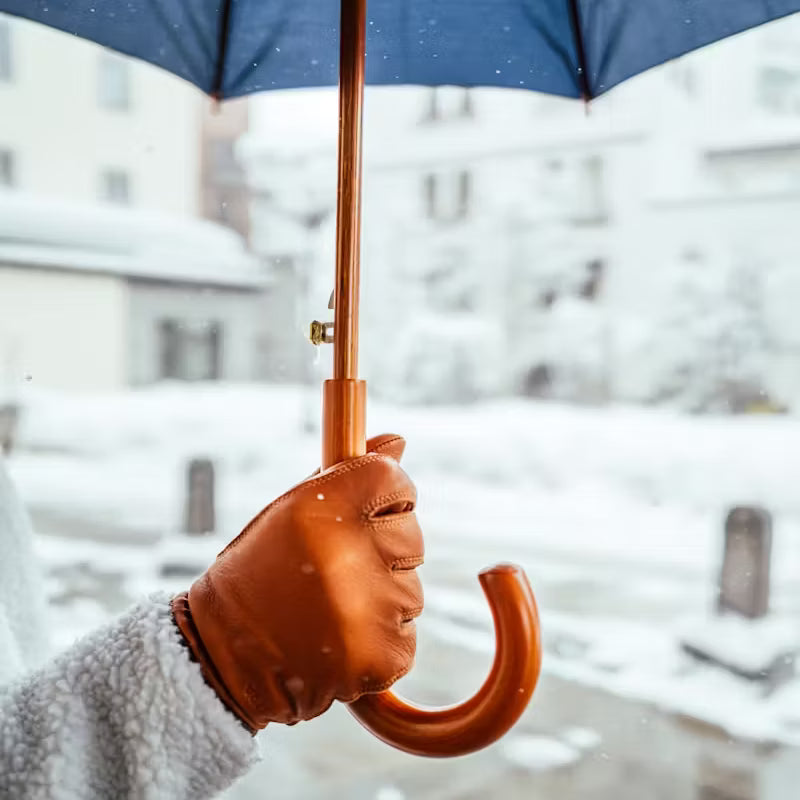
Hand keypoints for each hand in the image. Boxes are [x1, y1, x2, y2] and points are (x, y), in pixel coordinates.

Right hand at [172, 434, 423, 730]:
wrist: (223, 656)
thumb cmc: (261, 570)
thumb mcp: (292, 510)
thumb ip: (349, 475)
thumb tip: (398, 441)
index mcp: (321, 509)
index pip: (395, 480)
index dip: (390, 494)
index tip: (374, 508)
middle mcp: (348, 555)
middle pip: (412, 535)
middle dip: (385, 549)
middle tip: (339, 569)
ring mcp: (369, 610)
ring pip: (410, 589)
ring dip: (382, 598)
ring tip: (331, 609)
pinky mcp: (382, 657)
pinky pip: (405, 635)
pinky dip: (380, 640)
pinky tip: (339, 641)